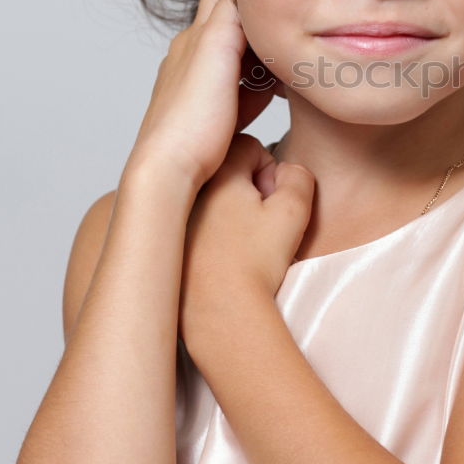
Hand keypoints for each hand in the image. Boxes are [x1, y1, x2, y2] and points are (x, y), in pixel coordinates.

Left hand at [127, 0, 277, 188]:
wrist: (171, 172)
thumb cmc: (190, 117)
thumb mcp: (213, 48)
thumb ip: (228, 12)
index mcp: (193, 38)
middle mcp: (193, 59)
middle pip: (234, 29)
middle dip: (262, 28)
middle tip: (291, 34)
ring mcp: (202, 89)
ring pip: (240, 61)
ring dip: (264, 59)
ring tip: (288, 65)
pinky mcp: (213, 117)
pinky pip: (243, 93)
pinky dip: (261, 89)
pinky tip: (276, 96)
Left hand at [178, 133, 315, 344]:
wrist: (219, 317)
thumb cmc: (255, 265)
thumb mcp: (294, 212)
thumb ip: (299, 177)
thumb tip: (286, 171)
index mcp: (216, 171)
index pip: (249, 147)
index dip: (268, 172)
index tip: (269, 202)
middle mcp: (186, 187)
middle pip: (224, 171)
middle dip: (245, 189)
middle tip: (256, 223)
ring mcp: (171, 216)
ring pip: (206, 198)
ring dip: (224, 210)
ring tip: (237, 244)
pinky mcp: (164, 244)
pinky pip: (189, 223)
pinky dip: (204, 233)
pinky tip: (218, 259)